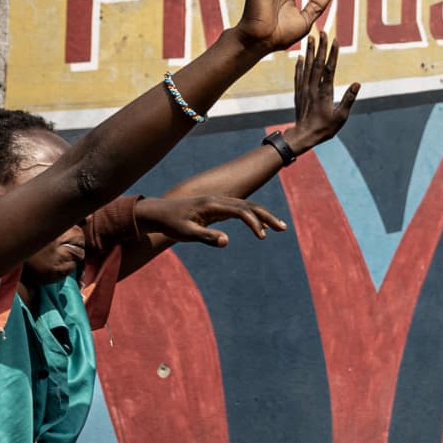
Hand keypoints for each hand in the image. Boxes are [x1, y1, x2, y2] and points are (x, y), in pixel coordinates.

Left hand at [135, 194, 286, 247]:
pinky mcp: (217, 208)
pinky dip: (253, 218)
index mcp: (212, 204)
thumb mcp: (186, 233)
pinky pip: (240, 211)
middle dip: (267, 216)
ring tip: (280, 228)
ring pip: (247, 207)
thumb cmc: (171, 223)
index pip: (241, 210)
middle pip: (249, 205)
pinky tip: (261, 229)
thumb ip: (206, 237)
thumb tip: (226, 242)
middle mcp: (218, 200)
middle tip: (283, 228)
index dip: (254, 222)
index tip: (262, 236)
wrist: (158, 213)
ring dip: (264, 217)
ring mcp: (219, 203)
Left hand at [285, 30, 359, 153]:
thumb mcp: (341, 117)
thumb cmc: (324, 129)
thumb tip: (357, 84)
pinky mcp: (298, 92)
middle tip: (322, 32)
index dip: (332, 54)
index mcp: (324, 92)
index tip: (335, 41)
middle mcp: (313, 87)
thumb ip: (348, 99)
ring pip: (307, 66)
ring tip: (311, 38)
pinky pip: (298, 75)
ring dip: (310, 51)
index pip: (329, 69)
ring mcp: (304, 89)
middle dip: (321, 46)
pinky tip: (300, 56)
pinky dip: (299, 64)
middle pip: (318, 63)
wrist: (303, 136)